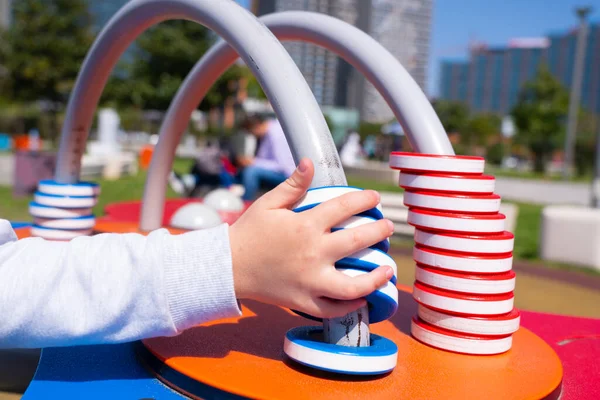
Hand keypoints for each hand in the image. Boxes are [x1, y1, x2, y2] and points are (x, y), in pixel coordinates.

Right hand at [229, 158, 394, 318]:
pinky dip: (351, 305)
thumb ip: (292, 185)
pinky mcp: (304, 301)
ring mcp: (309, 280)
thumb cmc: (249, 233)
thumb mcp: (268, 203)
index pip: (344, 207)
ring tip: (388, 268)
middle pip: (357, 241)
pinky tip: (363, 297)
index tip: (374, 198)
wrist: (228, 267)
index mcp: (305, 225)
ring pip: (353, 285)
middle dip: (379, 231)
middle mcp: (312, 253)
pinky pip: (334, 308)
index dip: (364, 199)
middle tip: (388, 226)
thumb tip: (310, 162)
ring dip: (376, 277)